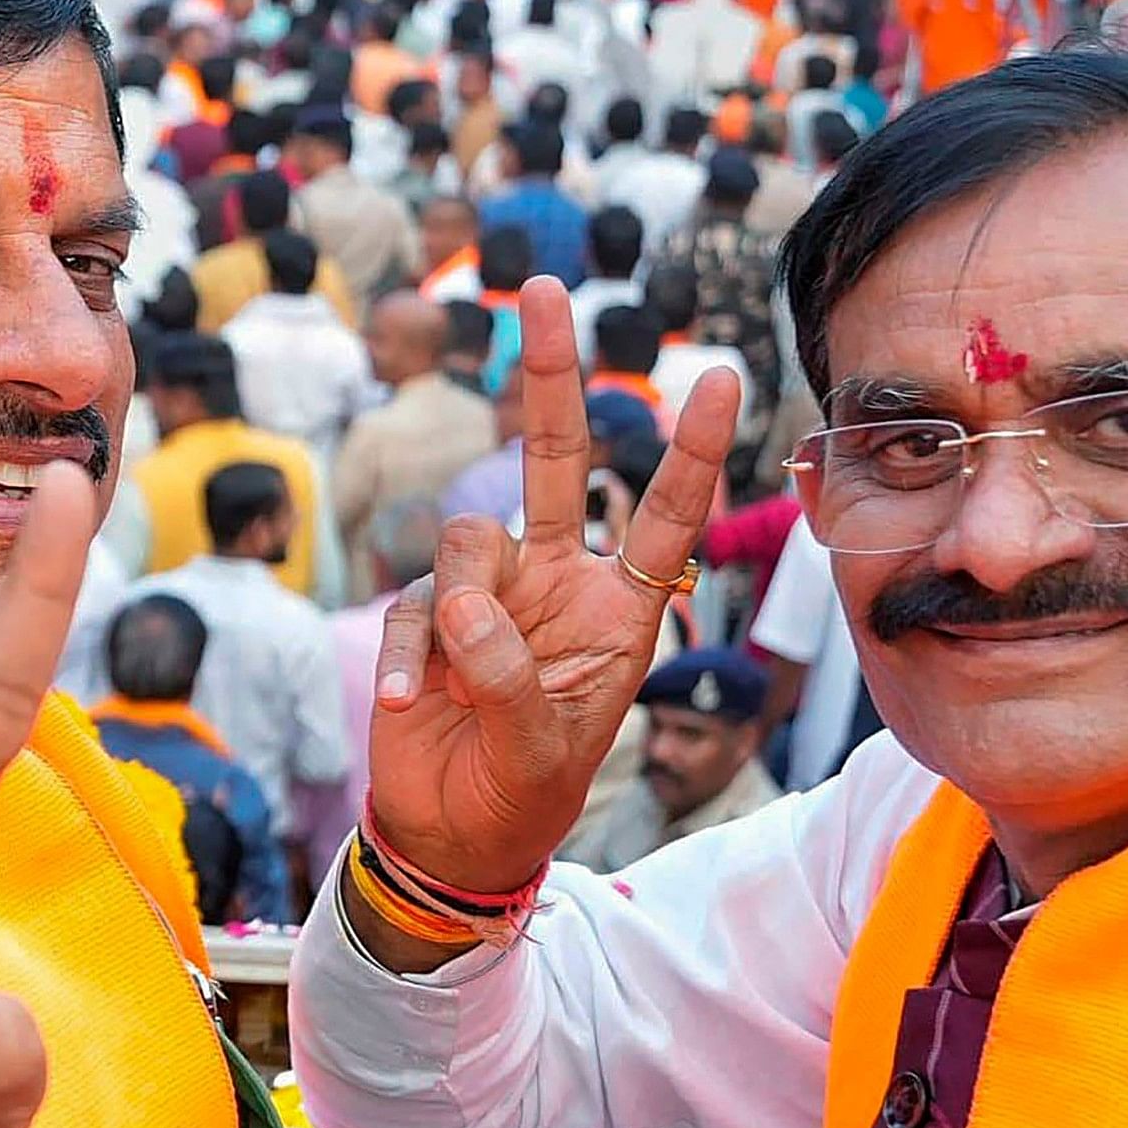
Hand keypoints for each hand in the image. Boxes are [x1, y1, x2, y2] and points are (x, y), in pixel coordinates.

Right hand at [366, 276, 738, 894]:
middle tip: (545, 290)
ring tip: (452, 683)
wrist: (448, 837)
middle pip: (555, 459)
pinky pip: (408, 608)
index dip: (692, 452)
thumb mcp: (540, 750)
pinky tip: (406, 705)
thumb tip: (461, 604)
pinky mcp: (422, 616)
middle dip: (549, 374)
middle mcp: (556, 582)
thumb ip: (508, 677)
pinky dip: (404, 657)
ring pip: (467, 541)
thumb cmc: (522, 795)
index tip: (722, 378)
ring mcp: (486, 593)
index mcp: (618, 612)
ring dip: (458, 607)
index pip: (662, 518)